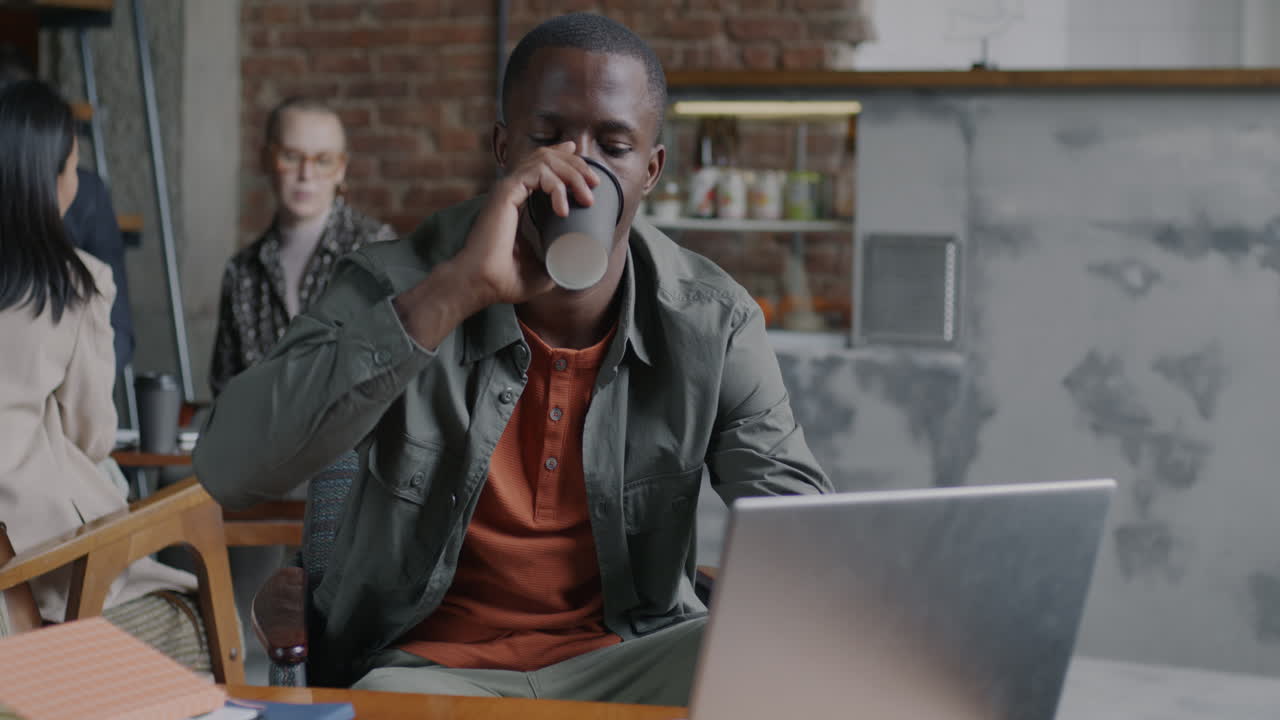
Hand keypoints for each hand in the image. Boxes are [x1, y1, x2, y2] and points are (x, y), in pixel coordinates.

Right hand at [451, 142, 599, 308]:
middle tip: (594, 183)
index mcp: (517, 200)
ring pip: (544, 159)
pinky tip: (563, 209)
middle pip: (546, 156)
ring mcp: (507, 188)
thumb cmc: (505, 280)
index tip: (586, 168)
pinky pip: (537, 173)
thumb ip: (556, 261)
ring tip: (586, 197)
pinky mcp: (506, 192)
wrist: (483, 284)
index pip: (541, 165)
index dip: (564, 158)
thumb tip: (576, 268)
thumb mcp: (542, 269)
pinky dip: (555, 186)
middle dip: (576, 165)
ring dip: (572, 174)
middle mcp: (511, 189)